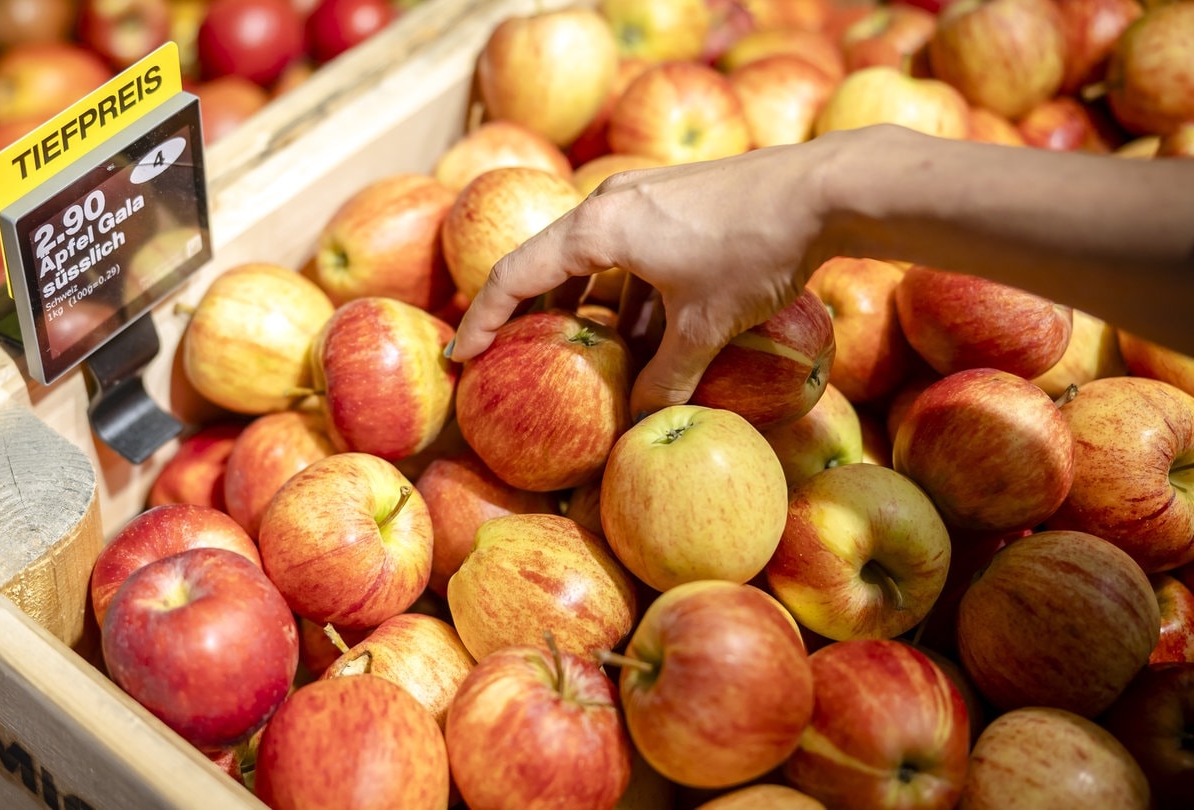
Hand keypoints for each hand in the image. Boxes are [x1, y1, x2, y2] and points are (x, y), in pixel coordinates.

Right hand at [451, 137, 839, 416]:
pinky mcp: (676, 200)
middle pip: (549, 263)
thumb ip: (666, 376)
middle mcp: (611, 202)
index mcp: (598, 226)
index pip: (516, 276)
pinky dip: (626, 292)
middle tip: (516, 355)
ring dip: (590, 307)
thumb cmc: (754, 249)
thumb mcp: (705, 325)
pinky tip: (649, 331)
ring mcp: (645, 195)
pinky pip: (630, 250)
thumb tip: (643, 421)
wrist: (825, 187)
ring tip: (591, 357)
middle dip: (533, 314)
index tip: (461, 355)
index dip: (483, 319)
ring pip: (596, 258)